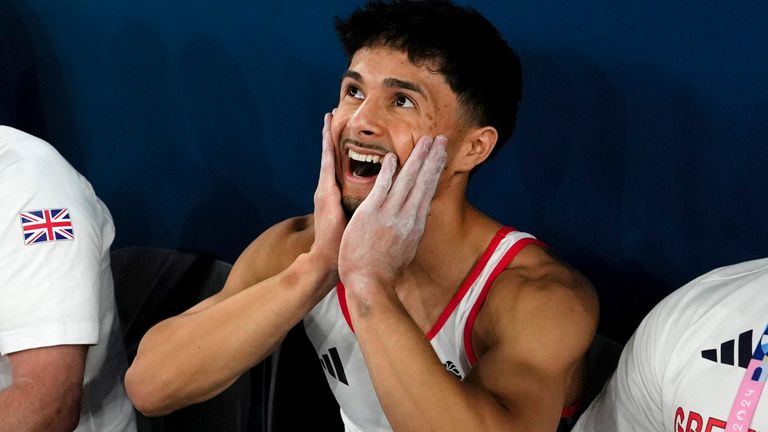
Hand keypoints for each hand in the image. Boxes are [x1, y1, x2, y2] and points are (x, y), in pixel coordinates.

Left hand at [309, 112, 345, 277]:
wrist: (327, 261)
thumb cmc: (333, 241)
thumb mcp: (333, 215)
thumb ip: (332, 198)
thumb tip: (330, 181)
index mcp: (326, 188)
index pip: (327, 155)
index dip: (327, 136)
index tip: (328, 116)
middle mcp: (326, 188)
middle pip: (329, 155)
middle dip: (331, 136)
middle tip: (334, 115)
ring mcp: (330, 195)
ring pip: (335, 165)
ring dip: (338, 148)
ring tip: (343, 131)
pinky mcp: (335, 202)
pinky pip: (340, 178)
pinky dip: (344, 165)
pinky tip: (355, 161)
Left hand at [338, 135, 446, 294]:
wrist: (370, 284)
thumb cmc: (384, 272)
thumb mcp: (406, 250)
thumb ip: (411, 232)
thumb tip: (416, 222)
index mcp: (415, 224)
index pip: (428, 191)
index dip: (435, 171)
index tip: (441, 155)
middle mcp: (407, 216)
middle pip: (423, 181)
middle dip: (432, 158)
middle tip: (440, 139)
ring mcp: (390, 214)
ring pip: (407, 181)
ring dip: (417, 158)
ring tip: (425, 140)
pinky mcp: (371, 215)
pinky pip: (382, 188)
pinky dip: (388, 172)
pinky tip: (392, 157)